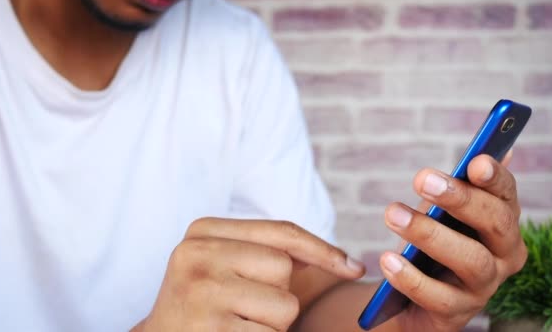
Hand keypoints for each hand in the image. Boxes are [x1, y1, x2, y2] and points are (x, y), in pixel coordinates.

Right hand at [133, 218, 364, 331]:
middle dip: (279, 293)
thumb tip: (350, 264)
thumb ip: (275, 254)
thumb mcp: (229, 266)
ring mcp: (202, 292)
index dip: (323, 250)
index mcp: (203, 231)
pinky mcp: (212, 330)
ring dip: (273, 324)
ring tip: (237, 324)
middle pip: (284, 267)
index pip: (281, 232)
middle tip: (243, 306)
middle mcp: (197, 254)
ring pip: (285, 305)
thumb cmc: (208, 304)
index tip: (354, 267)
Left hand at [381, 153, 526, 330]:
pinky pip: (438, 296)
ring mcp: (485, 287)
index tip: (475, 161)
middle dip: (460, 198)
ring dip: (429, 234)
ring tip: (392, 214)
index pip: (507, 194)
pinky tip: (387, 259)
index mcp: (504, 222)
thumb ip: (461, 186)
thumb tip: (493, 151)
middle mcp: (505, 255)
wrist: (411, 297)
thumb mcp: (443, 213)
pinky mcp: (458, 313)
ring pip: (471, 260)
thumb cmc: (433, 244)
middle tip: (422, 179)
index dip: (495, 177)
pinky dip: (410, 277)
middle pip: (495, 223)